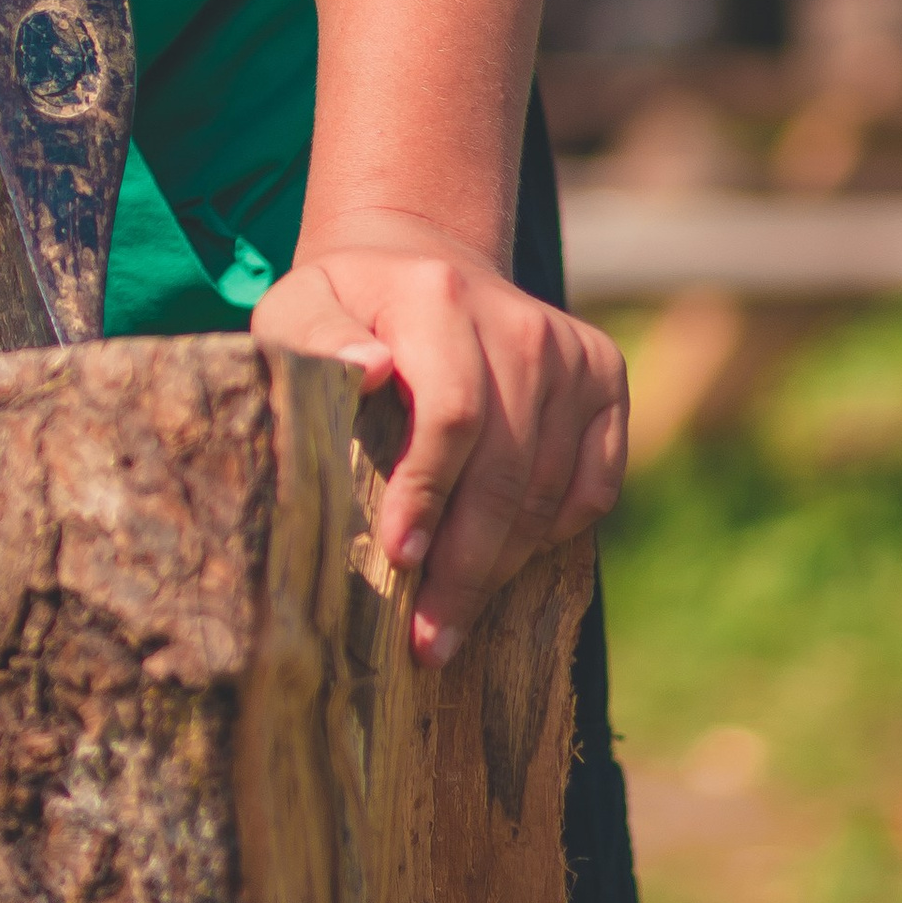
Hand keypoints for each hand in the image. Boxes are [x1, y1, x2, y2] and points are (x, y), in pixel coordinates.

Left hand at [249, 231, 626, 661]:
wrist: (420, 262)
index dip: (429, 493)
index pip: (452, 413)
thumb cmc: (344, 308)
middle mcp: (520, 322)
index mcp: (439, 296)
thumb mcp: (298, 308)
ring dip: (502, 566)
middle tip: (429, 640)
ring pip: (550, 490)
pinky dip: (554, 536)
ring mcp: (571, 351)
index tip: (400, 559)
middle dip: (467, 565)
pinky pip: (595, 486)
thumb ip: (314, 338)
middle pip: (507, 468)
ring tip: (451, 623)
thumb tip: (363, 370)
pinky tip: (504, 561)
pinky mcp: (603, 375)